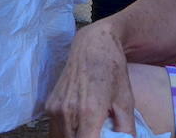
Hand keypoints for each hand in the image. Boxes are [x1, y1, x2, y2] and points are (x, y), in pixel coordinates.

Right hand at [46, 23, 134, 137]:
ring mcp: (55, 108)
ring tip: (90, 131)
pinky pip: (55, 130)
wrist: (92, 45)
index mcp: (89, 111)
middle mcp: (67, 111)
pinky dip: (66, 133)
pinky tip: (79, 127)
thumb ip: (126, 129)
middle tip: (97, 134)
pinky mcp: (49, 105)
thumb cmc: (112, 70)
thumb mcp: (126, 101)